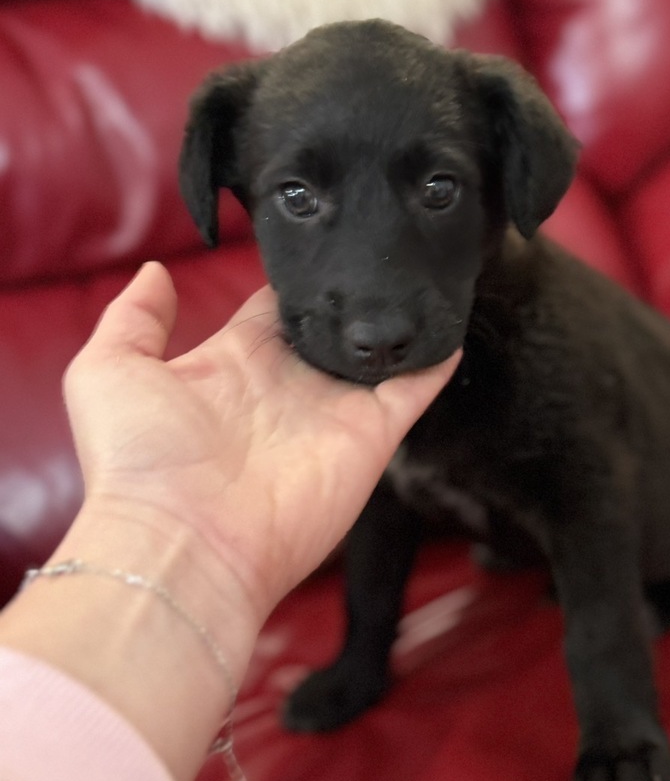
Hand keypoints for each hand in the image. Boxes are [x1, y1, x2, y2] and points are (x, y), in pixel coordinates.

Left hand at [63, 261, 457, 624]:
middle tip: (378, 238)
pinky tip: (450, 324)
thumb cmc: (138, 464)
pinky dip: (435, 359)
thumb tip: (157, 270)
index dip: (294, 274)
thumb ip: (134, 316)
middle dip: (353, 289)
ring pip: (375, 353)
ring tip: (423, 269)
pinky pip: (413, 389)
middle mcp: (288, 385)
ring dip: (396, 320)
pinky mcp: (370, 436)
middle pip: (331, 324)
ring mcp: (332, 411)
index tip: (316, 236)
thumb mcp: (107, 369)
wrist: (182, 544)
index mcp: (233, 363)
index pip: (274, 307)